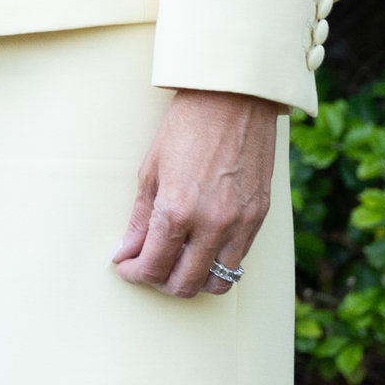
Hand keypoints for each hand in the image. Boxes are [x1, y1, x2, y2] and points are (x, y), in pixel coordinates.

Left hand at [113, 87, 276, 297]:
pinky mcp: (261, 219)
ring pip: (218, 282)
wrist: (233, 101)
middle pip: (185, 283)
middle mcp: (212, 225)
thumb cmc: (185, 127)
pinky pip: (239, 260)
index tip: (124, 267)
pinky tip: (201, 251)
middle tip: (146, 269)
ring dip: (192, 281)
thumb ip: (140, 218)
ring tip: (174, 265)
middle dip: (159, 283)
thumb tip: (126, 251)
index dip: (134, 273)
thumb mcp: (150, 170)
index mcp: (177, 210)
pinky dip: (218, 266)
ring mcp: (241, 225)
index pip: (153, 265)